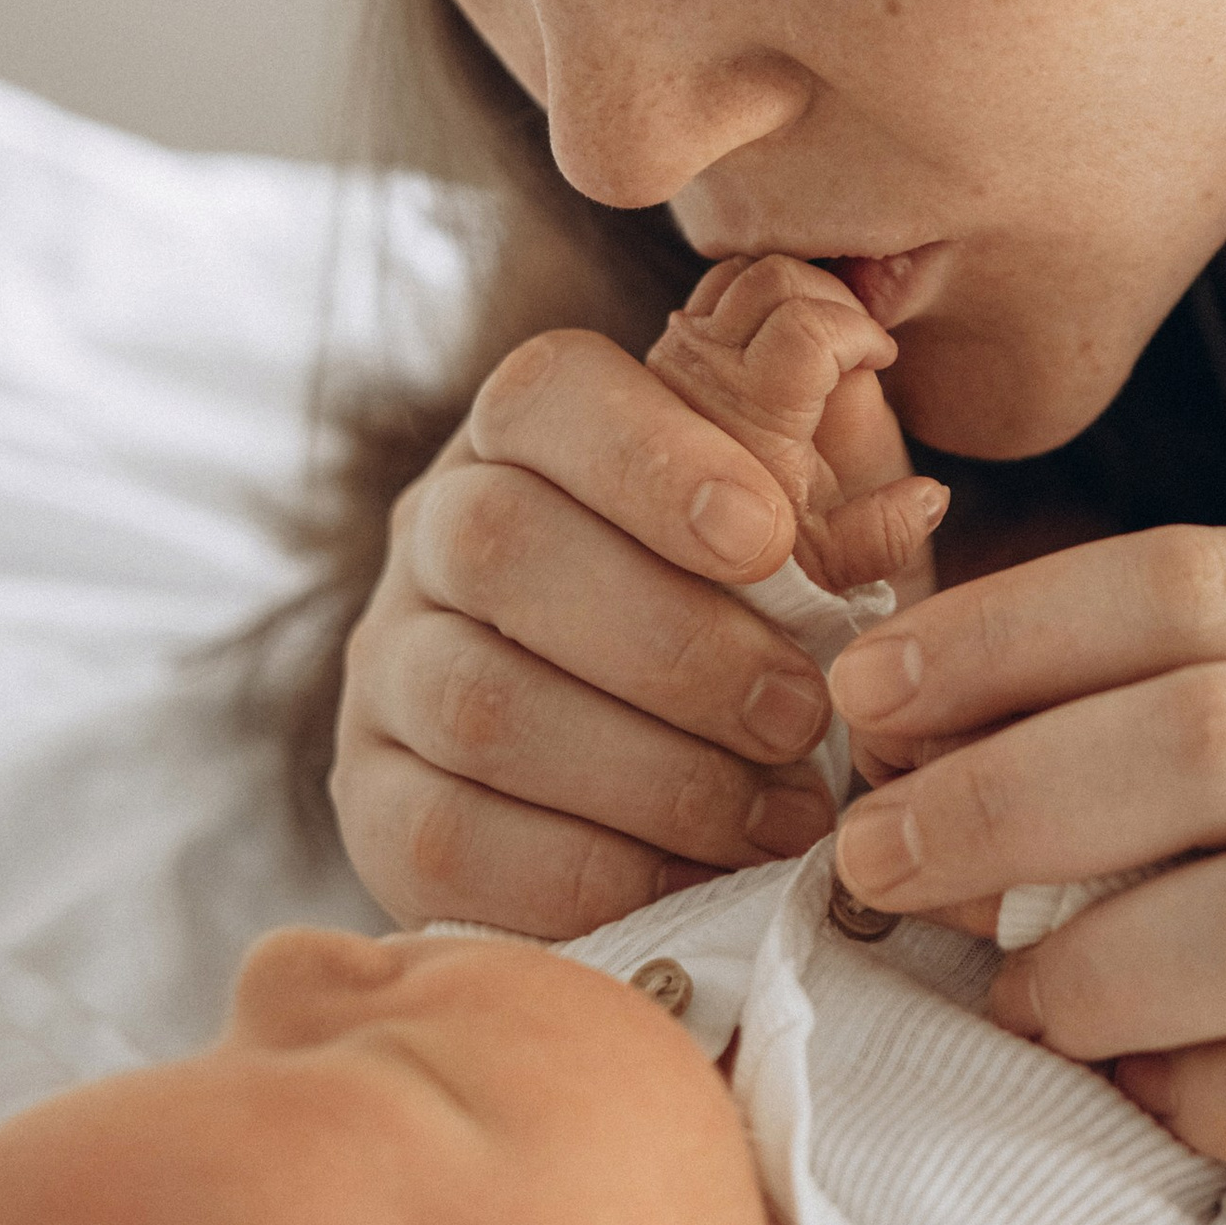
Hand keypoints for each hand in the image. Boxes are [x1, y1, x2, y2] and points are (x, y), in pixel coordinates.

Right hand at [330, 318, 937, 936]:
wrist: (662, 790)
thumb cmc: (754, 623)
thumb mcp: (805, 525)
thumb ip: (820, 442)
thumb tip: (849, 343)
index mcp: (528, 436)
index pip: (548, 394)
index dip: (652, 456)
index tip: (770, 540)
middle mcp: (432, 536)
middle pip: (503, 550)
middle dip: (674, 642)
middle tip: (804, 713)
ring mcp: (386, 674)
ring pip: (483, 705)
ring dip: (654, 771)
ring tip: (783, 814)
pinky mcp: (375, 808)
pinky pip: (449, 841)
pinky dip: (590, 870)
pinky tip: (696, 881)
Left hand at [646, 256, 947, 595]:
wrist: (700, 562)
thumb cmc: (782, 563)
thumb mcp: (837, 563)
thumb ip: (883, 535)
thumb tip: (931, 495)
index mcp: (750, 421)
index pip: (807, 327)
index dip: (860, 332)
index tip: (882, 358)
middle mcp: (701, 376)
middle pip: (773, 278)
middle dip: (835, 300)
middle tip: (862, 343)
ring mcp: (679, 354)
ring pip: (744, 270)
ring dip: (801, 290)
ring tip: (833, 340)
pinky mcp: (673, 344)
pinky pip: (721, 283)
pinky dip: (766, 291)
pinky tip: (796, 336)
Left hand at [825, 527, 1225, 1224]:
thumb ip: (1190, 697)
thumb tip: (907, 715)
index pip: (1191, 582)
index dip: (1001, 639)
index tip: (861, 702)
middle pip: (1219, 740)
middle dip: (1006, 801)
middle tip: (875, 865)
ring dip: (1104, 965)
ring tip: (1013, 1000)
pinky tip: (1154, 1099)